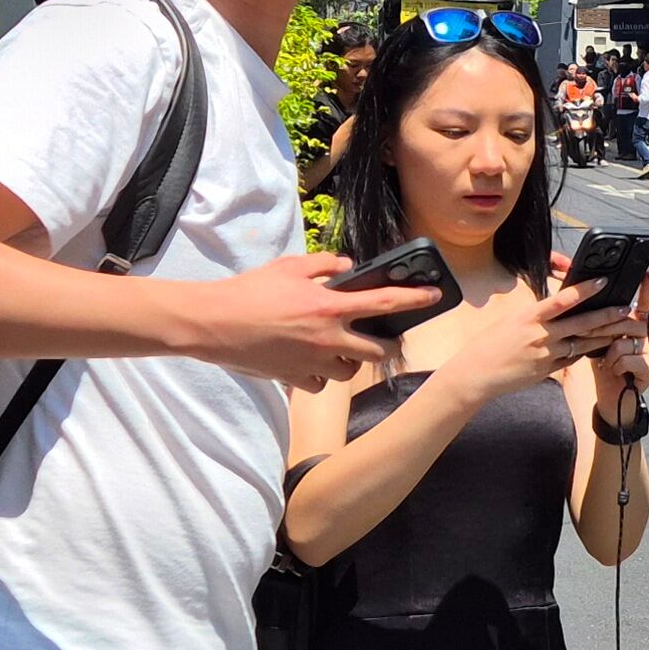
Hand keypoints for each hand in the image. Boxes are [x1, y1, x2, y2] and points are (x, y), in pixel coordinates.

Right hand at [176, 254, 433, 384]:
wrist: (213, 323)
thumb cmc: (250, 291)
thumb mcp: (290, 266)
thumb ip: (325, 265)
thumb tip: (346, 266)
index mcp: (331, 306)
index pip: (385, 302)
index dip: (415, 299)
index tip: (435, 296)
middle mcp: (328, 338)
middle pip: (377, 352)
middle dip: (386, 347)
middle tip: (383, 340)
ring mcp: (312, 362)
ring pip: (349, 372)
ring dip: (351, 362)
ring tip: (340, 349)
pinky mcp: (294, 379)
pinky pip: (320, 385)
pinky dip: (321, 376)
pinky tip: (311, 364)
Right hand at [423, 276, 621, 406]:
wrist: (476, 374)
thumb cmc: (490, 343)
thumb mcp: (512, 320)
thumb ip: (536, 313)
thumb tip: (557, 305)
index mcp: (529, 317)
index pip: (562, 299)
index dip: (584, 290)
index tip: (602, 281)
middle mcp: (540, 335)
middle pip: (581, 323)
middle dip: (607, 316)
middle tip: (625, 309)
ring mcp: (546, 355)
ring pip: (582, 344)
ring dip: (603, 337)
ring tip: (620, 330)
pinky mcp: (547, 371)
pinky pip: (571, 360)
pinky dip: (584, 352)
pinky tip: (598, 347)